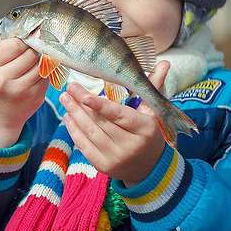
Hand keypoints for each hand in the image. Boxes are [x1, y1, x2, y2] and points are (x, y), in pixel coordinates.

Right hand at [0, 38, 49, 147]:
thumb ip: (4, 44)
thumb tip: (24, 25)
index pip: (16, 44)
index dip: (25, 39)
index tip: (28, 38)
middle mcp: (4, 80)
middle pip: (31, 53)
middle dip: (35, 49)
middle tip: (35, 48)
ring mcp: (21, 91)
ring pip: (41, 64)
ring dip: (42, 60)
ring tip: (35, 60)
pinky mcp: (35, 98)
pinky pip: (47, 76)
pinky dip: (44, 72)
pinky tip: (37, 74)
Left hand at [59, 61, 170, 185]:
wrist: (150, 168)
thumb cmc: (148, 133)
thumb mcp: (152, 112)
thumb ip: (152, 87)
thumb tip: (164, 62)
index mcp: (144, 129)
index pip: (118, 115)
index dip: (100, 105)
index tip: (83, 95)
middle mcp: (130, 145)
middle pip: (100, 122)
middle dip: (81, 104)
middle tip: (69, 88)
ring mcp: (116, 158)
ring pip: (90, 132)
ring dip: (74, 114)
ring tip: (65, 99)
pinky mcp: (103, 166)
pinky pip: (84, 146)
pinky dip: (74, 130)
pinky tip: (67, 117)